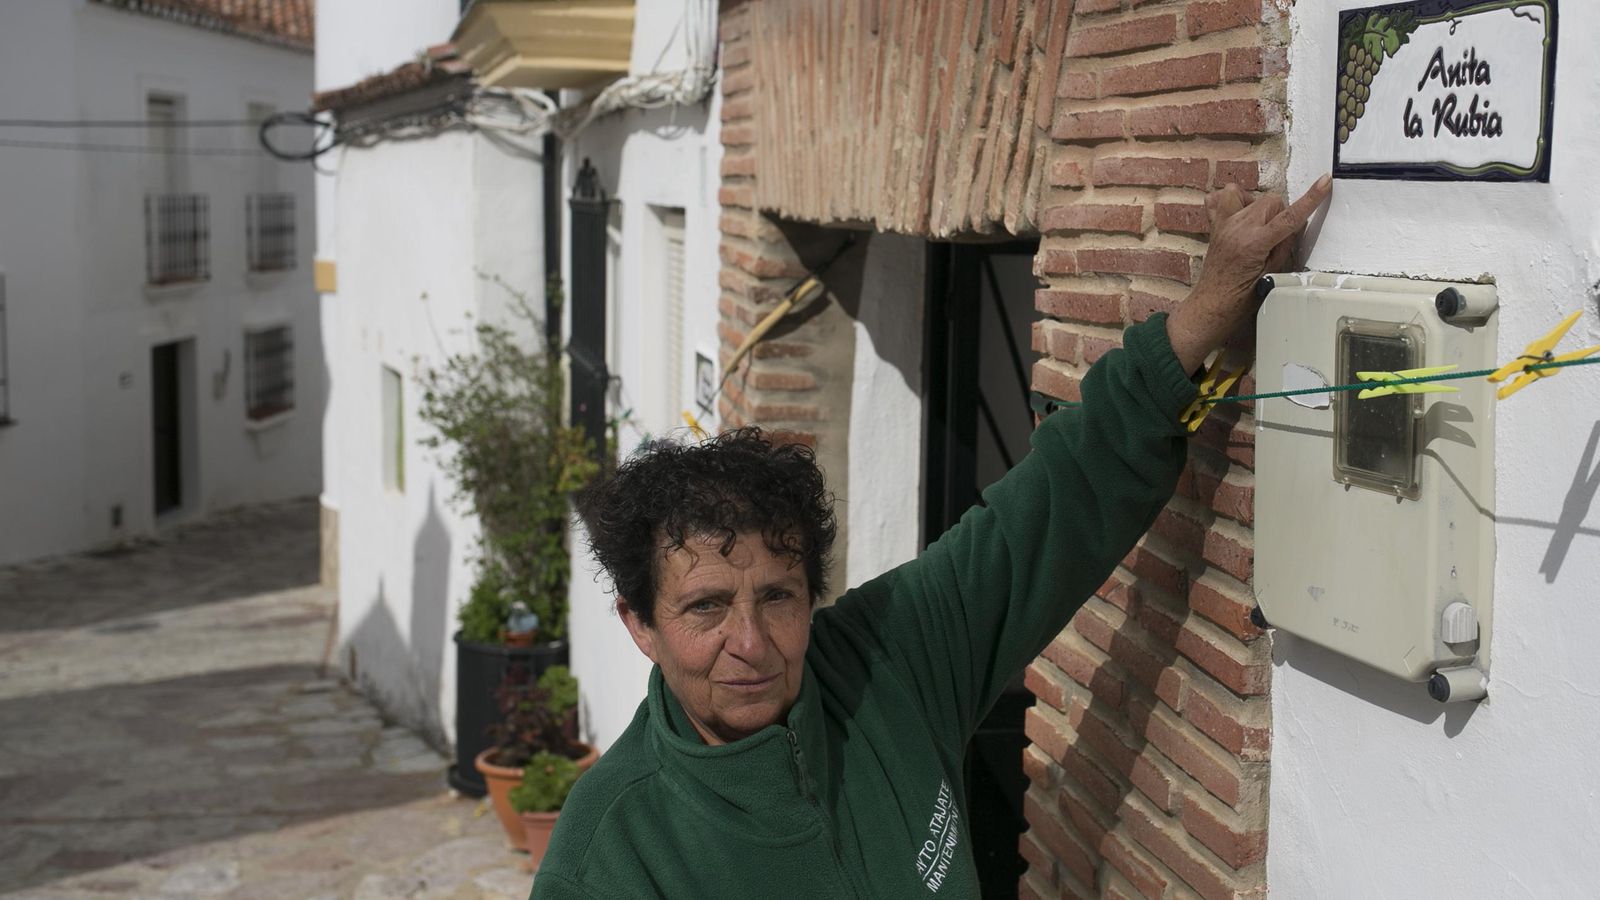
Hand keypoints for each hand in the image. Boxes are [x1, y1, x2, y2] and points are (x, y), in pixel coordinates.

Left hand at [1166, 175, 1332, 371]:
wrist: (1212, 304)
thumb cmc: (1243, 297)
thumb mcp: (1273, 273)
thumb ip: (1285, 245)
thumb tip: (1296, 224)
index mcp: (1254, 243)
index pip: (1289, 216)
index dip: (1311, 198)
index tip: (1325, 181)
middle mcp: (1238, 228)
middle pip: (1271, 201)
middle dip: (1281, 214)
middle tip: (1277, 237)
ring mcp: (1224, 224)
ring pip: (1251, 196)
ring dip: (1260, 207)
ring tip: (1259, 227)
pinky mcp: (1215, 225)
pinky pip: (1221, 199)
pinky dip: (1234, 202)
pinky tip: (1240, 216)